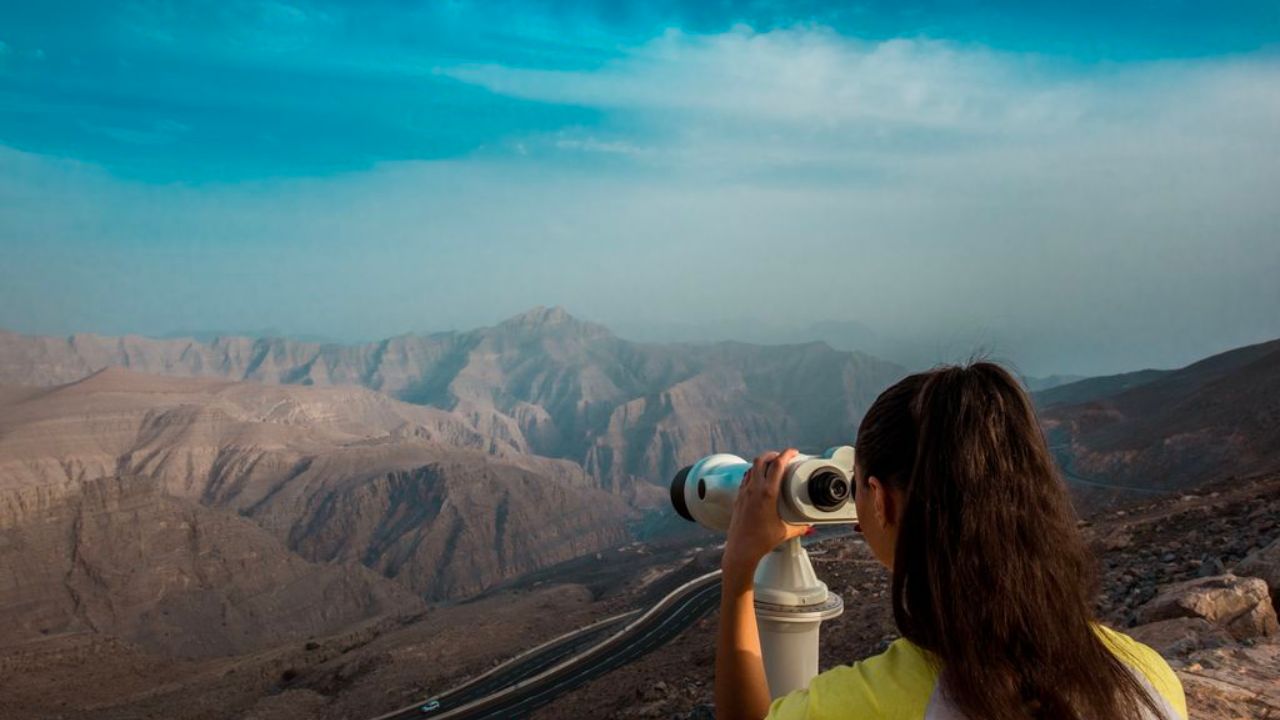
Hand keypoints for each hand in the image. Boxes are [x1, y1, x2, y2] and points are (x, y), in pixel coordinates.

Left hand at [721, 448, 811, 582]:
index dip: (786, 454)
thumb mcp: (785, 532)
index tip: (793, 452)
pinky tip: (759, 480)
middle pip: (761, 459)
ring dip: (762, 463)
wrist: (741, 549)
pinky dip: (754, 474)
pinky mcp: (738, 498)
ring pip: (752, 468)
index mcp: (767, 494)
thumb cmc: (761, 541)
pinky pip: (745, 479)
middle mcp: (754, 490)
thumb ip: (799, 527)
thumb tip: (808, 526)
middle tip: (782, 457)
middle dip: (772, 454)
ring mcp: (744, 493)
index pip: (777, 465)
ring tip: (772, 467)